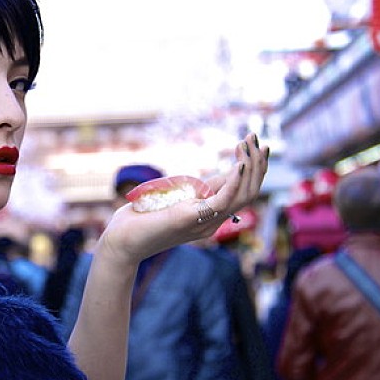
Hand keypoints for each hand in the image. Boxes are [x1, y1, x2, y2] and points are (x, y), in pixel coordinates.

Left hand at [97, 133, 267, 270]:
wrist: (122, 240)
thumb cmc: (141, 219)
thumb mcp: (172, 198)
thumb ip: (192, 190)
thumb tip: (205, 177)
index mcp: (209, 217)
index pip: (241, 193)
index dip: (250, 168)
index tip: (247, 143)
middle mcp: (212, 222)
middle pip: (249, 194)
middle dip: (257, 164)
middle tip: (255, 138)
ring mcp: (204, 223)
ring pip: (244, 197)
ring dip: (251, 167)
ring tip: (251, 143)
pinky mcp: (191, 218)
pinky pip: (224, 200)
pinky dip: (236, 180)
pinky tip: (240, 163)